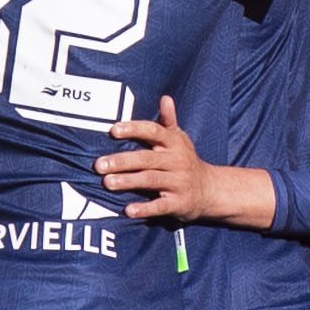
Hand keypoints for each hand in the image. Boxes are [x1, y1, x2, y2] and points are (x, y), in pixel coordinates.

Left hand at [95, 97, 210, 218]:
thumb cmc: (186, 161)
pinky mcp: (179, 203)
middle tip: (99, 165)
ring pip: (151, 180)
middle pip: (147, 158)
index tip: (113, 130)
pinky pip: (161, 206)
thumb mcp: (180, 139)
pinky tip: (129, 210)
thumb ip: (168, 121)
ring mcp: (178, 182)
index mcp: (174, 143)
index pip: (153, 131)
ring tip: (107, 183)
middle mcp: (177, 161)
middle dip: (122, 161)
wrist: (210, 190)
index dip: (134, 129)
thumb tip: (165, 98)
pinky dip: (145, 208)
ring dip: (128, 181)